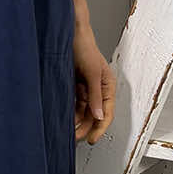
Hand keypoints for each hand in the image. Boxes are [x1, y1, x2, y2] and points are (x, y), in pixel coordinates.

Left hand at [74, 29, 114, 144]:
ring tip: (68, 132)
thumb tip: (99, 115)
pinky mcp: (74, 87)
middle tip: (76, 139)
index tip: (92, 139)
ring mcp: (86, 88)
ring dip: (77, 122)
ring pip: (83, 112)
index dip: (100, 127)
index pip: (107, 112)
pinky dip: (70, 113)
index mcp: (107, 85)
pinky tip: (64, 119)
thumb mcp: (92, 73)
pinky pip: (74, 104)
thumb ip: (95, 96)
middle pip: (94, 115)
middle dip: (86, 127)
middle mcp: (98, 89)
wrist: (68, 34)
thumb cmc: (84, 47)